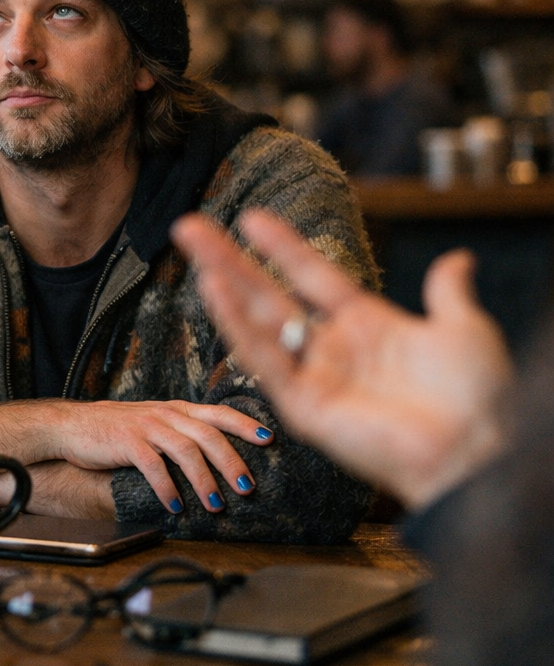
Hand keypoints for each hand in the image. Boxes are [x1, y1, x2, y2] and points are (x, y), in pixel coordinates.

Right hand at [0, 396, 270, 513]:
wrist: (69, 426)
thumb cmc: (113, 430)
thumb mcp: (150, 423)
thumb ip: (179, 432)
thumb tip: (213, 454)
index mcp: (174, 409)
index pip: (217, 413)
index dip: (245, 425)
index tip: (270, 439)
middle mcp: (164, 414)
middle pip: (208, 434)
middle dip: (232, 462)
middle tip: (248, 487)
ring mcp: (145, 426)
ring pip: (186, 450)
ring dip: (204, 480)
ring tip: (215, 504)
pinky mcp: (126, 441)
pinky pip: (153, 466)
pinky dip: (167, 488)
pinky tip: (174, 506)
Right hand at [172, 209, 512, 509]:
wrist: (476, 448)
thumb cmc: (477, 398)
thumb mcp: (464, 330)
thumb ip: (447, 292)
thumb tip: (457, 258)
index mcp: (367, 327)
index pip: (312, 277)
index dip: (282, 247)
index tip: (250, 218)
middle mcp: (332, 350)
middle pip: (267, 295)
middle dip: (227, 259)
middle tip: (188, 228)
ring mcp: (313, 378)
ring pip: (255, 321)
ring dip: (221, 283)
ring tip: (191, 248)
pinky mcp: (303, 407)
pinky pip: (263, 360)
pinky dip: (237, 325)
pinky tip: (215, 290)